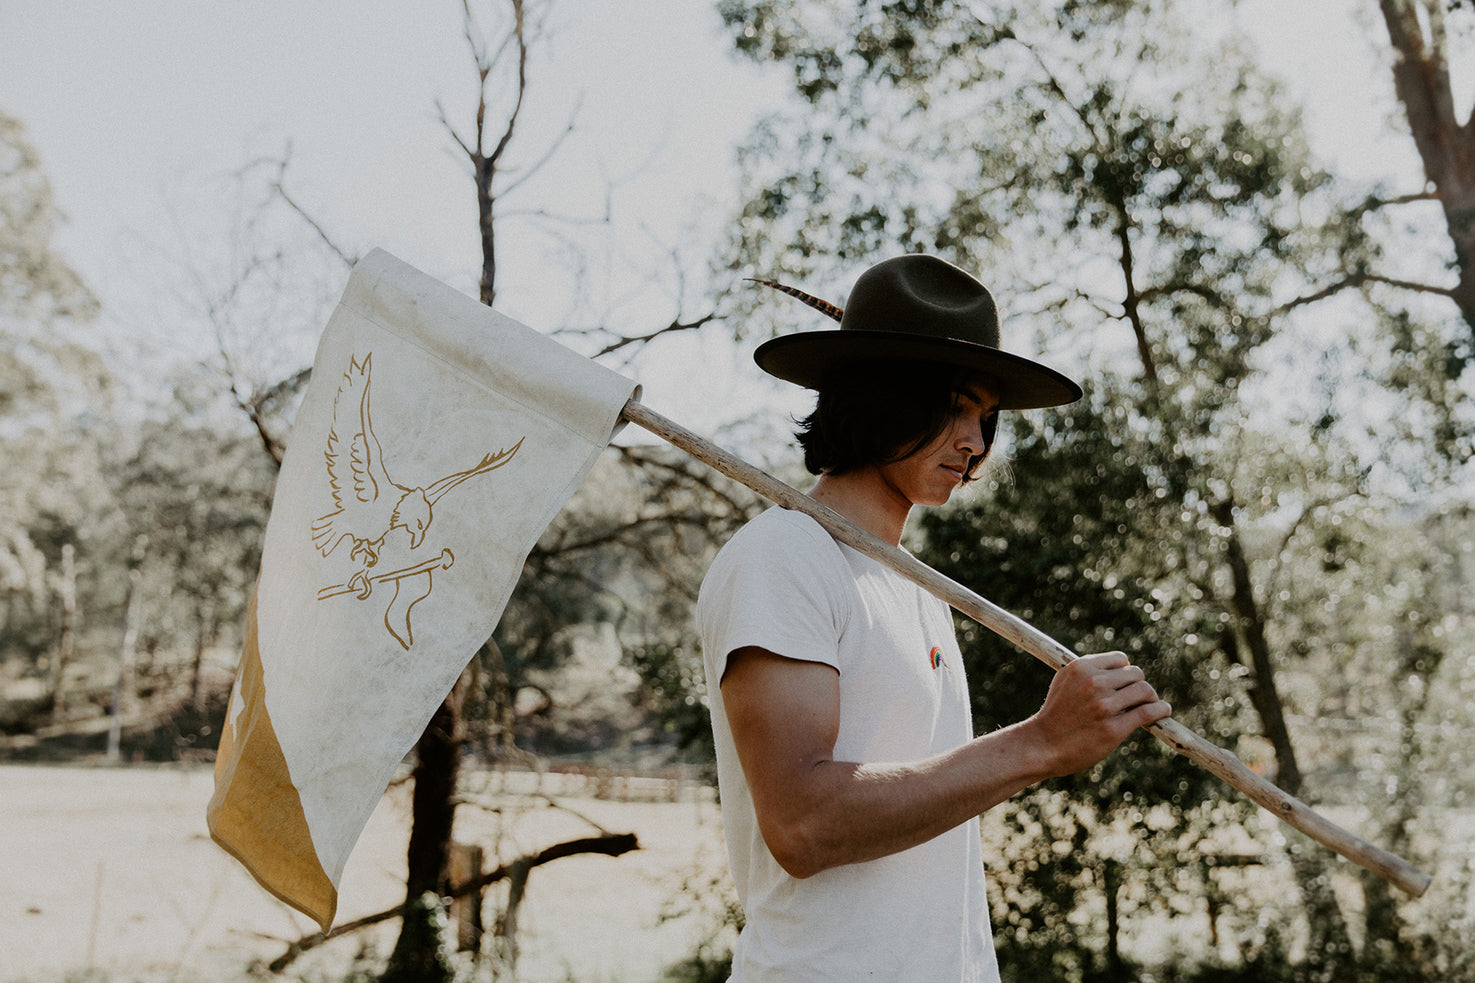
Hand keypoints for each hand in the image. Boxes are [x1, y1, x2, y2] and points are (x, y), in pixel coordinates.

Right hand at [1026, 651, 1171, 777]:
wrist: (1043, 745)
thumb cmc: (1055, 714)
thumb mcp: (1064, 682)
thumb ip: (1089, 671)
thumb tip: (1120, 667)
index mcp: (1081, 668)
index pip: (1121, 660)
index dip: (1125, 672)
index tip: (1124, 685)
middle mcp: (1093, 683)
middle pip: (1136, 674)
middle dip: (1138, 685)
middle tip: (1137, 698)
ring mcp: (1104, 706)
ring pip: (1144, 691)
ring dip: (1151, 698)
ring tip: (1149, 706)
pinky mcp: (1114, 728)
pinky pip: (1148, 712)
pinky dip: (1161, 710)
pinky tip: (1163, 711)